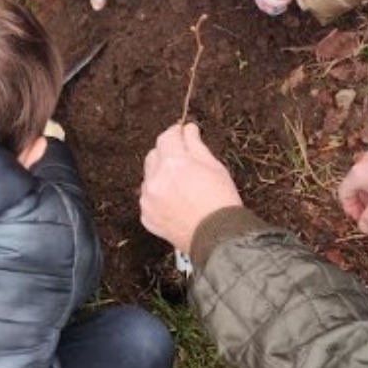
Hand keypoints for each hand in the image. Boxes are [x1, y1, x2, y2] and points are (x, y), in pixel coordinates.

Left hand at [140, 123, 242, 253]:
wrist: (218, 238)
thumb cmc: (220, 201)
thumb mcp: (214, 166)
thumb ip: (196, 145)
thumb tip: (188, 129)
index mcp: (173, 162)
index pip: (167, 137)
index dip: (176, 133)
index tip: (182, 133)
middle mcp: (155, 179)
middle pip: (154, 155)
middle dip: (167, 153)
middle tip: (183, 159)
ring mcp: (148, 199)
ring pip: (149, 177)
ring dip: (161, 175)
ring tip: (182, 186)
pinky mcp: (146, 216)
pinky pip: (148, 198)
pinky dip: (159, 196)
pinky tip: (176, 202)